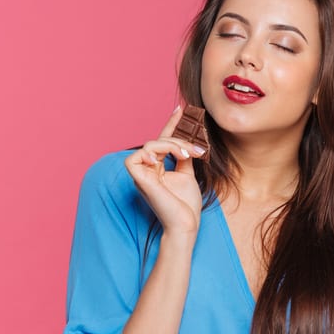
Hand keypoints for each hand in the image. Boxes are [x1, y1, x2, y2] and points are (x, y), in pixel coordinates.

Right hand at [125, 105, 206, 235]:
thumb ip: (184, 157)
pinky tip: (167, 159)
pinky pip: (137, 157)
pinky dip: (153, 153)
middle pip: (159, 140)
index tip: (182, 109)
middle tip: (197, 150)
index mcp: (157, 168)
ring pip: (150, 144)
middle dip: (179, 139)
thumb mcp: (187, 175)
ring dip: (171, 145)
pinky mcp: (139, 180)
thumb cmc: (186, 205)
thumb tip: (187, 142)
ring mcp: (142, 175)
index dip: (171, 124)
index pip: (162, 140)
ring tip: (187, 156)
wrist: (186, 224)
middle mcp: (147, 169)